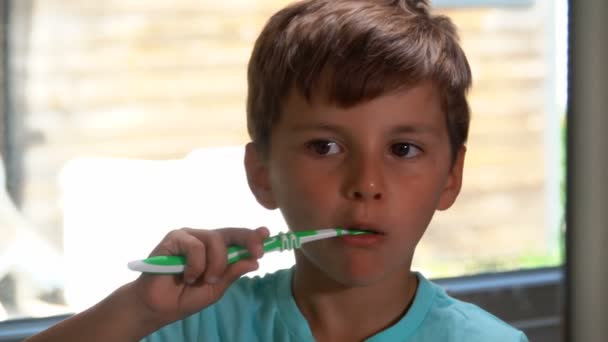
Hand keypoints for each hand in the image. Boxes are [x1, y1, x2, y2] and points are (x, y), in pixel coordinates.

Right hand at [131, 227, 268, 325]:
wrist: (157, 306)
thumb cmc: (184, 297)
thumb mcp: (216, 289)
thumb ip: (232, 273)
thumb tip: (254, 261)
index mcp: (216, 250)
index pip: (237, 238)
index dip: (253, 234)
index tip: (267, 234)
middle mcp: (204, 239)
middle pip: (231, 232)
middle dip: (248, 240)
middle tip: (257, 253)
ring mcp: (189, 237)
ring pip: (215, 239)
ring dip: (215, 264)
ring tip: (204, 280)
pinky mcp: (174, 238)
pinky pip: (195, 246)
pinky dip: (196, 264)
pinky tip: (188, 276)